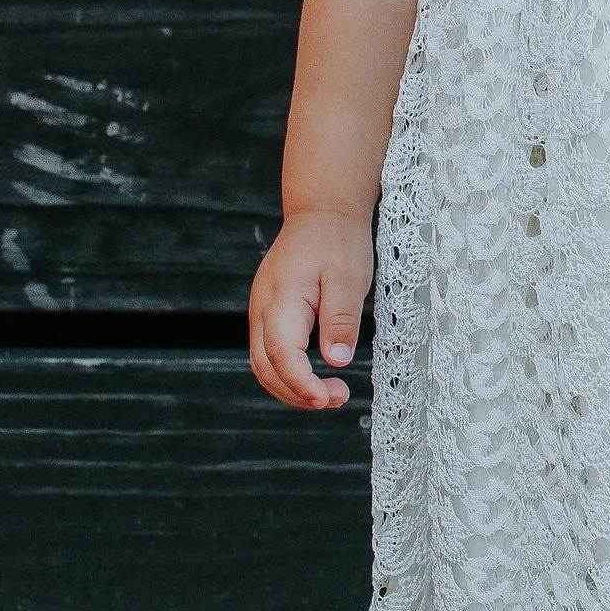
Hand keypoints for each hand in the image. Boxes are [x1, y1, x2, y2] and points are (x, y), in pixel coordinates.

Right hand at [249, 207, 373, 409]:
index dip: (301, 384)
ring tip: (329, 395)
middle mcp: (262, 308)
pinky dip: (286, 373)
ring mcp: (261, 310)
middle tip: (337, 399)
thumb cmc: (337, 240)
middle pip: (265, 367)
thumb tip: (337, 361)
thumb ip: (340, 320)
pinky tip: (314, 377)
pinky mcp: (268, 312)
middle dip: (297, 394)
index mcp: (281, 299)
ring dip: (291, 388)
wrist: (321, 211)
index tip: (326, 399)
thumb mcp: (349, 278)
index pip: (282, 355)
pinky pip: (268, 352)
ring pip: (263, 364)